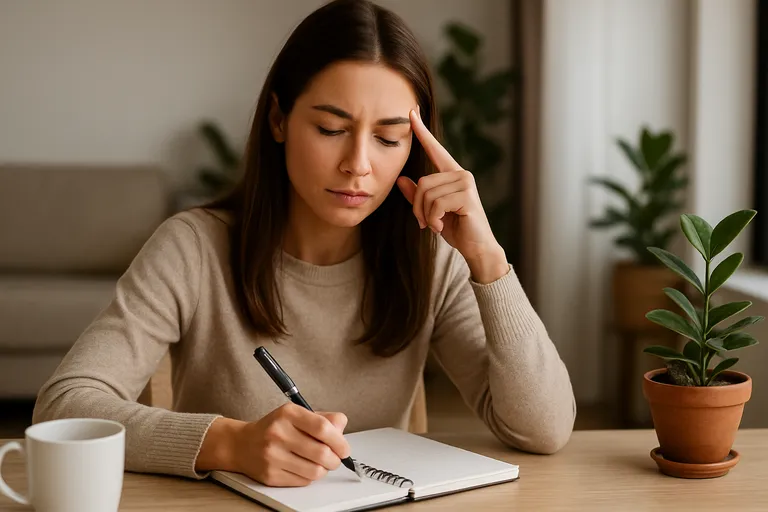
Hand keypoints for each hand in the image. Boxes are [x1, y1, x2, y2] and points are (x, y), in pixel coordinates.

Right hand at [197, 404, 349, 486]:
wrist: (241, 444)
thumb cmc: (274, 428)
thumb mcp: (296, 414)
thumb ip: (323, 418)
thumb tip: (342, 427)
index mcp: (288, 414)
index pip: (322, 428)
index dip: (339, 441)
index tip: (344, 448)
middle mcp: (278, 433)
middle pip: (321, 453)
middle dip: (335, 459)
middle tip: (335, 458)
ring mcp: (273, 456)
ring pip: (315, 471)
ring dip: (323, 469)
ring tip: (319, 463)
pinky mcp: (270, 475)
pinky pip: (303, 481)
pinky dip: (309, 477)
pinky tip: (303, 467)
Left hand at [397, 108, 507, 282]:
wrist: (476, 248)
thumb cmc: (455, 229)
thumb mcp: (431, 212)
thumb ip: (417, 196)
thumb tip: (400, 179)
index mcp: (451, 174)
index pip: (434, 149)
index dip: (422, 131)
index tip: (412, 111)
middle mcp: (460, 174)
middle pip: (422, 182)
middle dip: (418, 206)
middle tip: (426, 223)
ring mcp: (465, 182)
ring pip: (427, 193)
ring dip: (426, 215)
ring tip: (435, 225)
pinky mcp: (467, 195)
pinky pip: (435, 204)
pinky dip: (433, 219)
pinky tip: (441, 227)